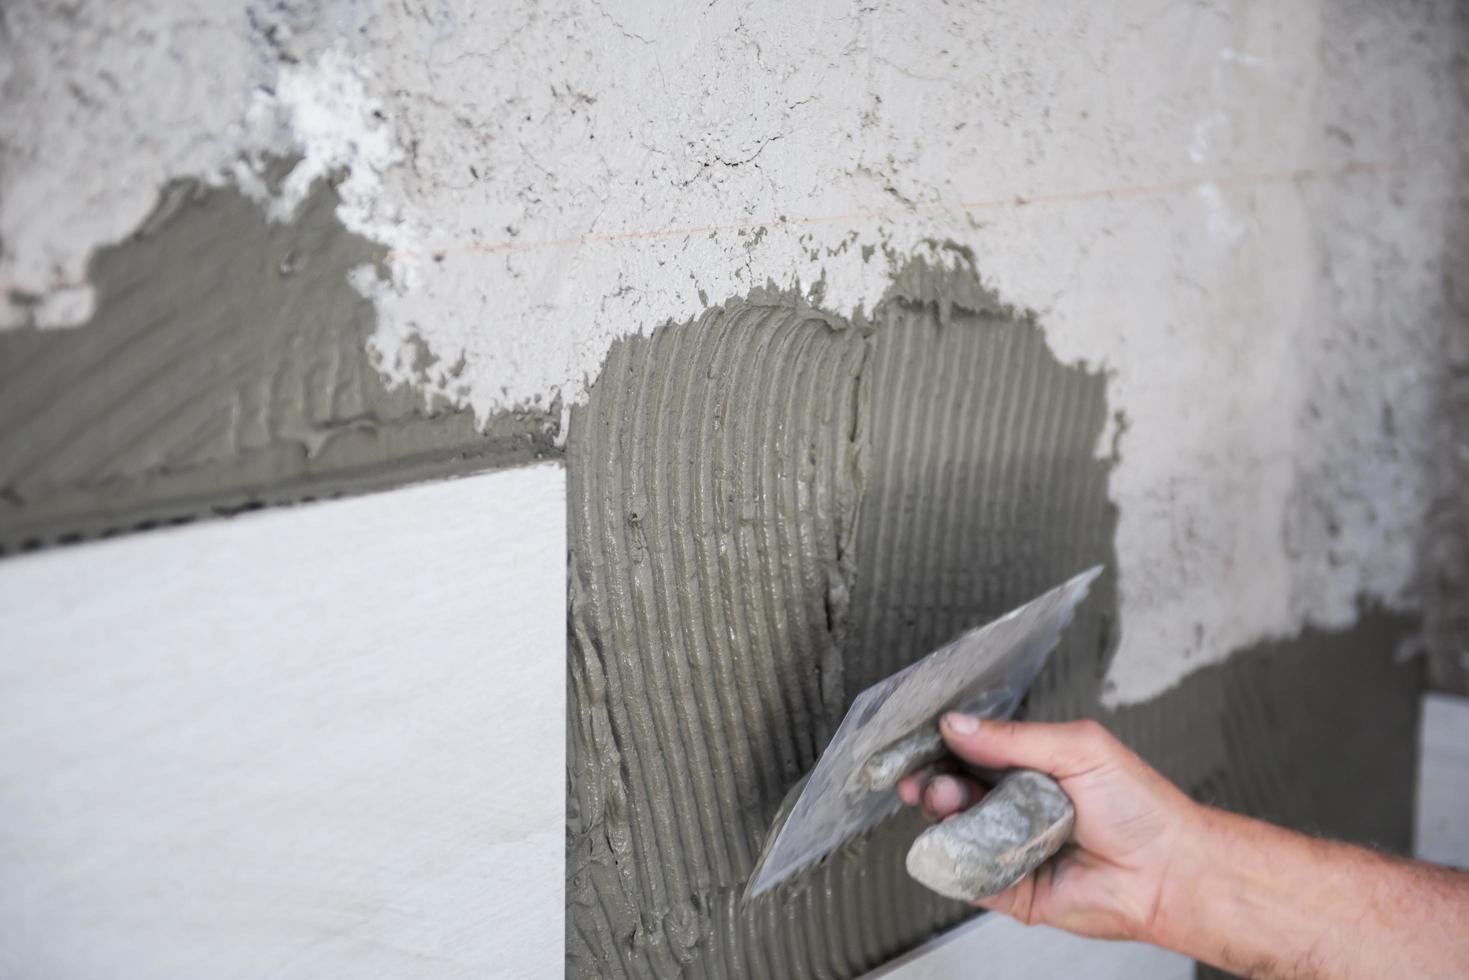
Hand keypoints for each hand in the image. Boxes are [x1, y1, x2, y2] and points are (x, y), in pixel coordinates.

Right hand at [897, 714, 1201, 943]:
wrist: (1170, 871)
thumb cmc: (1141, 807)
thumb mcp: (1077, 748)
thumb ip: (1013, 736)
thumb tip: (957, 724)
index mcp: (1026, 767)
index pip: (969, 753)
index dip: (941, 750)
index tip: (920, 746)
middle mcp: (1013, 807)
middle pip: (951, 792)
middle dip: (934, 784)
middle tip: (935, 782)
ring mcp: (1008, 848)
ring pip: (953, 832)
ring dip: (943, 817)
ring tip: (950, 804)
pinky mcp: (1009, 889)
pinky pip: (967, 876)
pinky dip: (956, 860)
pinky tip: (958, 842)